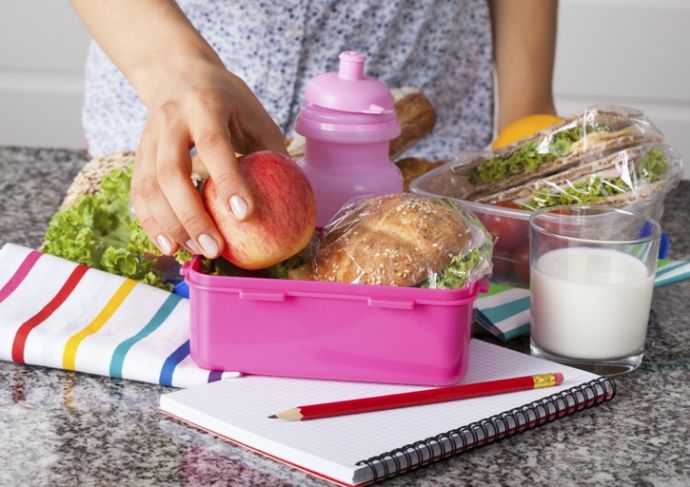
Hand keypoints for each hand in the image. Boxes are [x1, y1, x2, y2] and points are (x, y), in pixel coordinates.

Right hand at [130, 61, 286, 257]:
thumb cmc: (228, 100)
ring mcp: (148, 137)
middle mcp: (170, 119)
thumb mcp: (255, 115)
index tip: (245, 216)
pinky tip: (170, 245)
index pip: (214, 145)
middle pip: (171, 172)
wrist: (176, 73)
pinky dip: (151, 223)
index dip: (229, 181)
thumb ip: (272, 153)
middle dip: (192, 216)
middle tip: (215, 248)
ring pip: (149, 186)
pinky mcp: (139, 154)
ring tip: (195, 252)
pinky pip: (138, 193)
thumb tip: (296, 200)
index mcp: (205, 105)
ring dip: (170, 225)